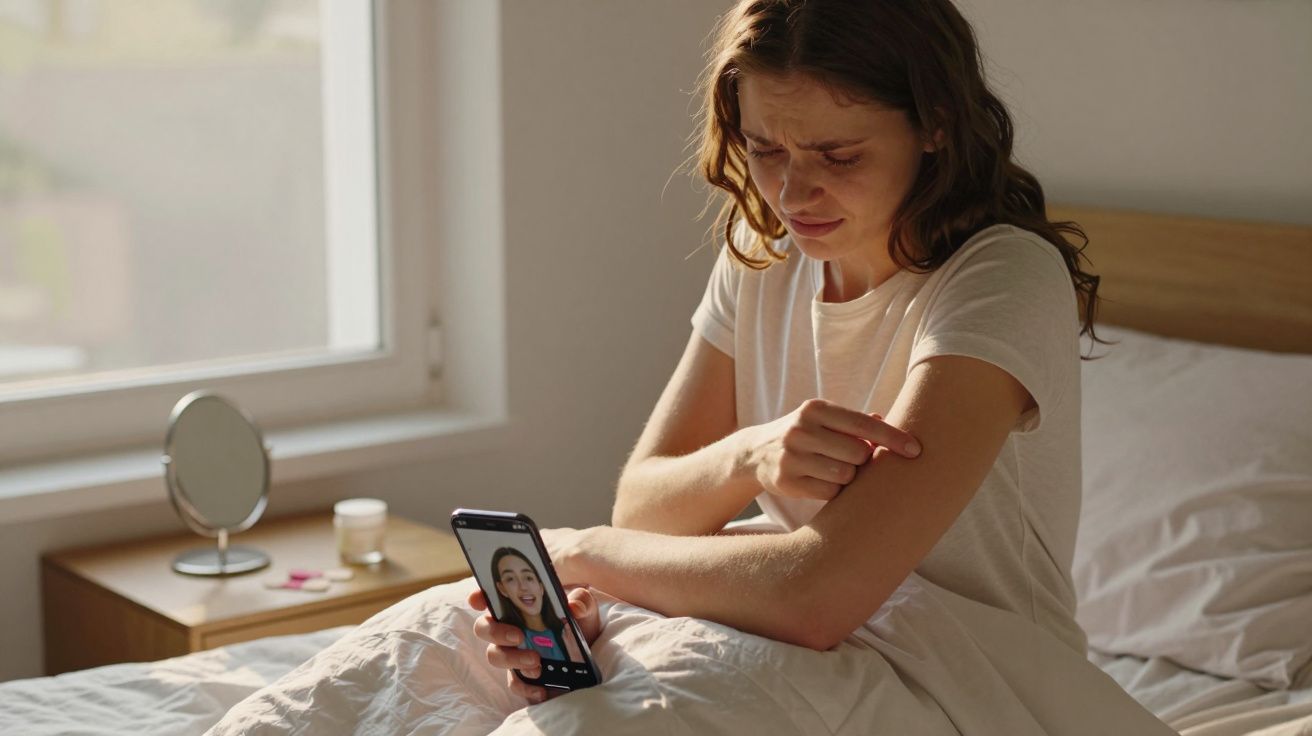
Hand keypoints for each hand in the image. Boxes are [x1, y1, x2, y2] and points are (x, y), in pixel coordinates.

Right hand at [469, 579, 601, 704]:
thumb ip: (581, 600)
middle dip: (496, 633)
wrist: (591, 646)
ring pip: (495, 655)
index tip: (478, 600)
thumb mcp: (584, 605)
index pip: (489, 597)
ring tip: (536, 662)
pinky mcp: (523, 673)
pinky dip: (525, 687)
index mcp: (518, 604)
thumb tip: (574, 606)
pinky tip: (541, 689)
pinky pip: (514, 683)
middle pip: (484, 628)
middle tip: (519, 637)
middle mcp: (508, 626)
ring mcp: (513, 651)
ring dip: (512, 659)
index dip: (479, 597)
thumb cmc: (579, 618)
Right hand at [744, 398, 920, 501]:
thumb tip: (888, 420)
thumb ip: (856, 422)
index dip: (893, 437)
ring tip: (835, 470)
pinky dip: (834, 490)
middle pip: (858, 454)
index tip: (916, 450)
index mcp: (815, 409)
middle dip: (863, 461)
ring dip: (849, 477)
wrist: (757, 452)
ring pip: (845, 475)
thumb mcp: (824, 420)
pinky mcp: (786, 480)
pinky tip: (822, 482)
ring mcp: (792, 455)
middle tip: (853, 460)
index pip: (863, 424)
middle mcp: (802, 429)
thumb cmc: (805, 435)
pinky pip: (829, 492)